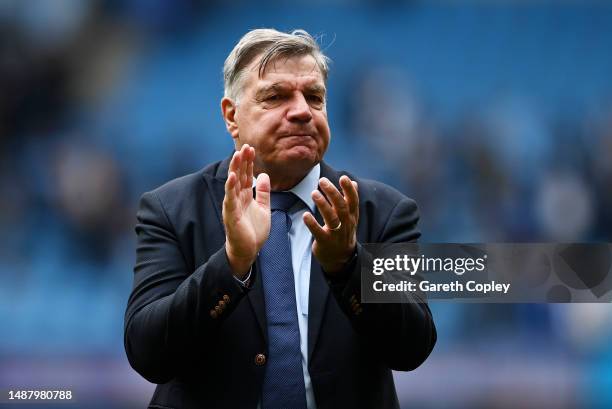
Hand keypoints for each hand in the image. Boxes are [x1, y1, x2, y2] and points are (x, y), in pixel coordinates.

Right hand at [223, 144, 270, 277]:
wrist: (248, 251)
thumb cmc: (253, 231)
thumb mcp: (263, 208)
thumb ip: (263, 193)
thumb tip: (263, 175)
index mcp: (245, 196)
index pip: (246, 175)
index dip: (248, 162)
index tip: (251, 148)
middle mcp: (237, 198)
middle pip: (239, 176)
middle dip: (242, 161)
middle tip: (245, 146)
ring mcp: (232, 206)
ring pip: (233, 184)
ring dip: (235, 169)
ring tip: (237, 156)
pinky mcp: (231, 215)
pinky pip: (230, 199)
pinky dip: (230, 188)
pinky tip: (231, 177)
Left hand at [303, 175, 358, 274]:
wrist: (341, 258)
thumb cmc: (343, 232)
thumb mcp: (350, 217)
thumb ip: (350, 200)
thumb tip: (354, 182)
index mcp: (351, 216)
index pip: (353, 201)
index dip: (348, 189)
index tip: (343, 178)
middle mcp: (345, 224)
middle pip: (341, 206)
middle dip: (332, 193)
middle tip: (322, 180)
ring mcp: (335, 233)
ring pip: (331, 218)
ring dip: (323, 205)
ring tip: (314, 193)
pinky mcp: (324, 242)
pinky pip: (318, 232)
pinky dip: (312, 224)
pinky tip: (305, 215)